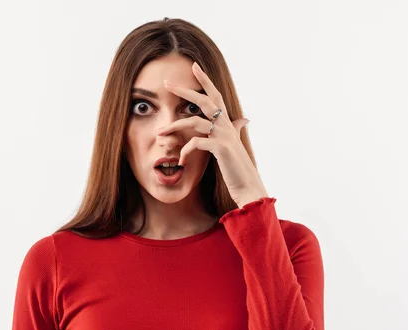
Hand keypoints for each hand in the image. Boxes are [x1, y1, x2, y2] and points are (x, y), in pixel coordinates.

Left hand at [155, 61, 268, 207]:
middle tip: (167, 83)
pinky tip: (180, 161)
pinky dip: (185, 151)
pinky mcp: (220, 148)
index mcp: (227, 122)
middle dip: (184, 90)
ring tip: (159, 134)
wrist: (247, 186)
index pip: (215, 95)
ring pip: (194, 121)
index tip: (194, 66)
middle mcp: (226, 124)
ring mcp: (224, 135)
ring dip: (173, 127)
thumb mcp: (236, 144)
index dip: (205, 80)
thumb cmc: (238, 167)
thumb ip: (236, 129)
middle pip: (203, 100)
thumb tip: (244, 119)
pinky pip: (196, 143)